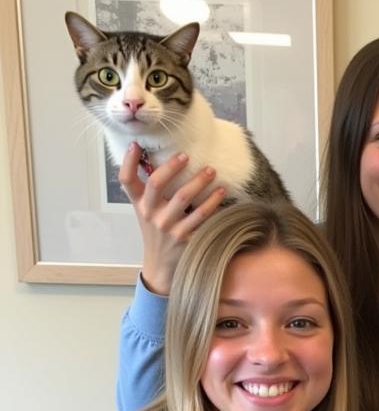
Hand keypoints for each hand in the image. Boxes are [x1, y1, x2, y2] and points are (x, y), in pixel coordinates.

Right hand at [119, 144, 225, 293]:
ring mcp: (169, 228)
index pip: (127, 180)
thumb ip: (147, 190)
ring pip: (183, 199)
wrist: (162, 266)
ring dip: (199, 182)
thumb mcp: (145, 211)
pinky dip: (212, 203)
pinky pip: (202, 217)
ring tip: (211, 171)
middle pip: (157, 184)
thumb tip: (152, 157)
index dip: (128, 161)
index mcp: (140, 205)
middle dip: (172, 167)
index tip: (137, 145)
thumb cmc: (156, 232)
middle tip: (187, 156)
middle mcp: (151, 214)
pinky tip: (221, 193)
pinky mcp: (186, 238)